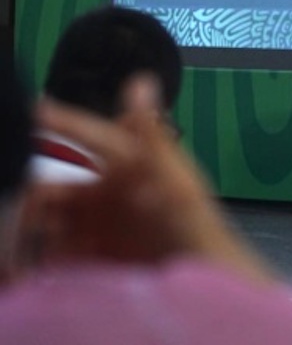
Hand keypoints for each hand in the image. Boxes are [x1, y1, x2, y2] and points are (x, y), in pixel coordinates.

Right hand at [20, 76, 275, 285]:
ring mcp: (94, 224)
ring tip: (21, 245)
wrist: (199, 281)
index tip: (33, 109)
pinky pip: (50, 251)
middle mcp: (106, 191)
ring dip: (30, 228)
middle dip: (32, 195)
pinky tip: (27, 267)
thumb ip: (152, 137)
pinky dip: (35, 256)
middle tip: (20, 209)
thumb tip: (142, 81)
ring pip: (46, 219)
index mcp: (129, 164)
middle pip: (54, 187)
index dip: (63, 121)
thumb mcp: (176, 181)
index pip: (89, 135)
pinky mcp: (87, 255)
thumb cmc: (192, 226)